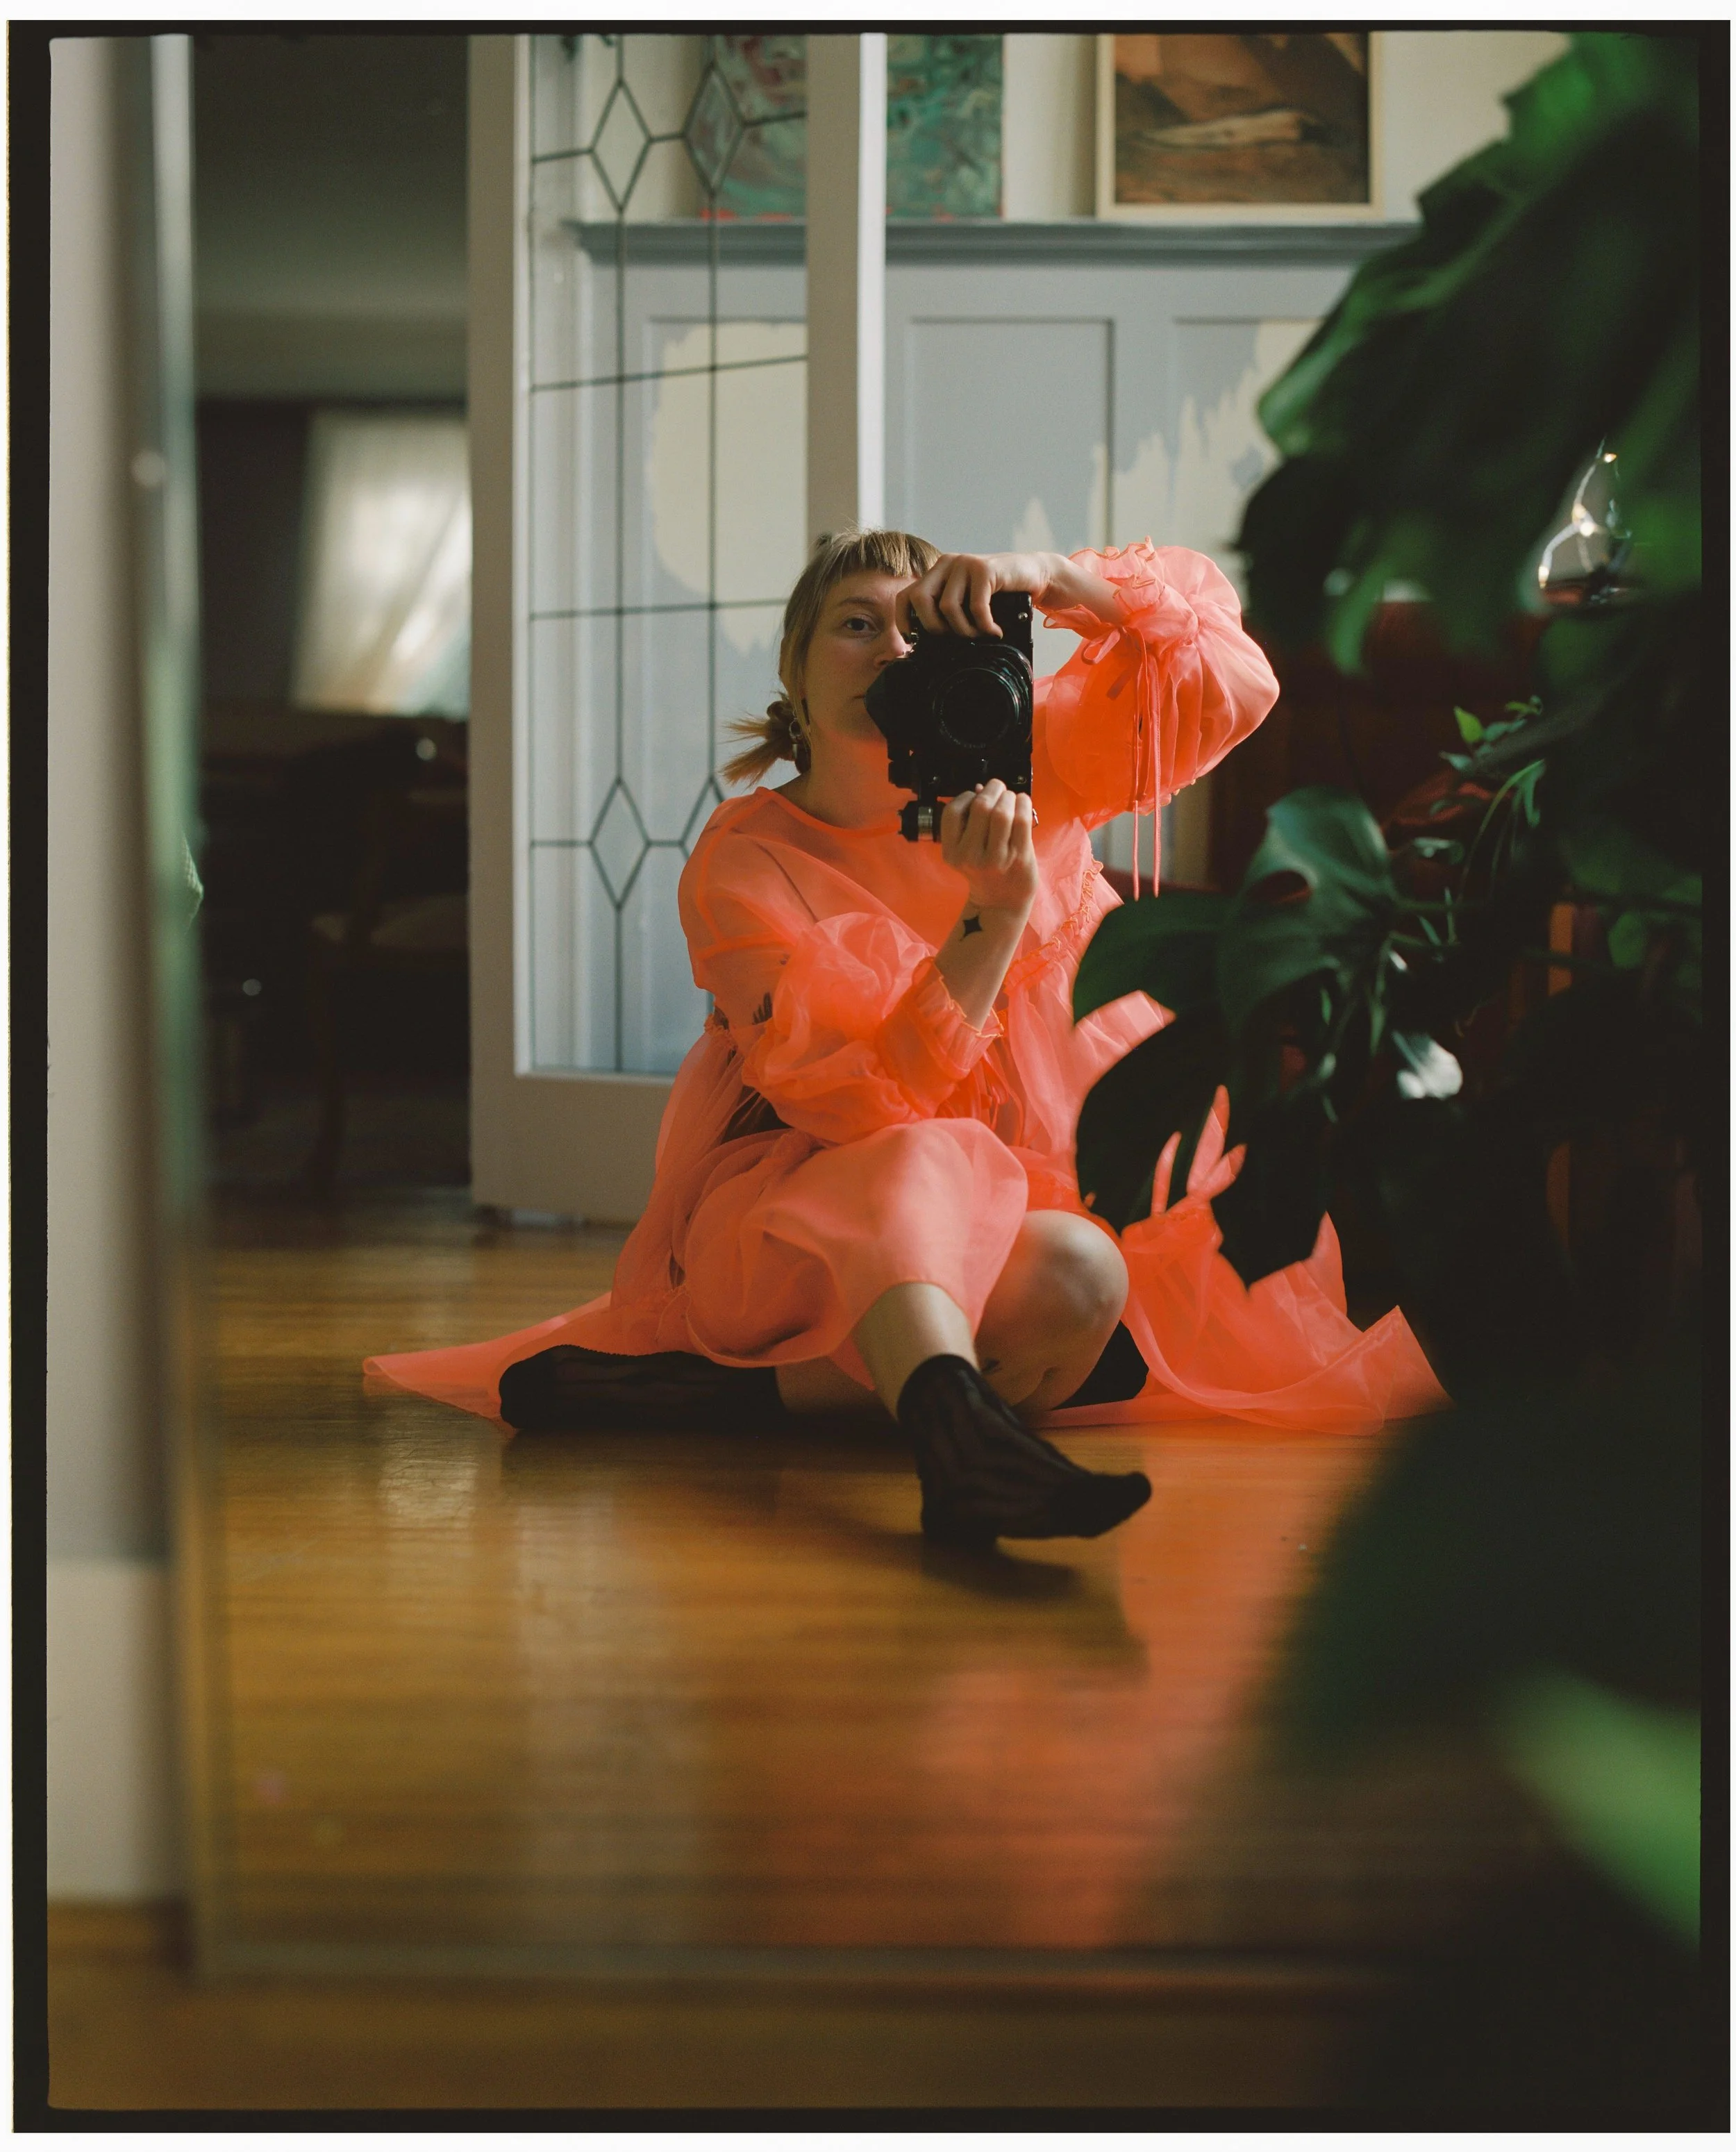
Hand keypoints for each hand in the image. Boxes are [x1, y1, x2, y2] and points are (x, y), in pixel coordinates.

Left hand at [899, 550, 1124, 638]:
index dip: (904, 622)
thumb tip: (926, 645)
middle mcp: (947, 564)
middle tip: (952, 641)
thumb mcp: (968, 602)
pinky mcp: (985, 569)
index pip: (905, 596)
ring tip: (979, 636)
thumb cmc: (1000, 595)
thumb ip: (948, 613)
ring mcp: (965, 564)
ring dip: (963, 631)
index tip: (915, 643)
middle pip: (920, 601)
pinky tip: (995, 632)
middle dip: (933, 628)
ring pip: (947, 607)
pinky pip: (976, 606)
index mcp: (937, 572)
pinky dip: (984, 626)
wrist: (1034, 574)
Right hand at [939, 779, 1038, 918]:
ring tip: (1011, 798)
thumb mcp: (967, 849)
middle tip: (998, 788)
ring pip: (1002, 813)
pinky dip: (1024, 803)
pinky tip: (1023, 802)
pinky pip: (1022, 821)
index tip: (976, 795)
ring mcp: (996, 859)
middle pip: (981, 807)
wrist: (1001, 903)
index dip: (966, 796)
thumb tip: (981, 787)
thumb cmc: (985, 870)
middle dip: (992, 789)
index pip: (953, 812)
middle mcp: (970, 857)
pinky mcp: (1019, 858)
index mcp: (952, 853)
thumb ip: (970, 820)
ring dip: (1009, 796)